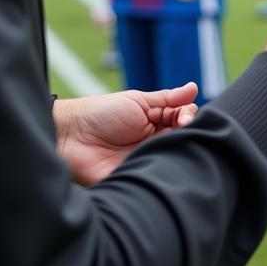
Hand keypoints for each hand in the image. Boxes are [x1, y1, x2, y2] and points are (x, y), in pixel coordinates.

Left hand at [54, 84, 198, 185]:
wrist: (72, 135)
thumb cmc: (102, 113)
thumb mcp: (138, 101)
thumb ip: (167, 99)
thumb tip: (194, 87)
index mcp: (157, 121)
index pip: (185, 119)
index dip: (189, 118)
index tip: (184, 118)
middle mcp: (156, 141)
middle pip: (184, 138)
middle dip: (188, 133)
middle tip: (182, 127)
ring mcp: (148, 160)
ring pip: (176, 159)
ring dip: (178, 150)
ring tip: (171, 142)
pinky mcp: (139, 178)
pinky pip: (159, 178)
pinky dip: (166, 171)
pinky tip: (165, 161)